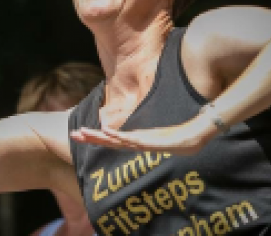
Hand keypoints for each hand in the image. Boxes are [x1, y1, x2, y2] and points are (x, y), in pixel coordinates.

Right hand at [70, 117, 217, 154]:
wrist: (197, 137)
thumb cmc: (183, 135)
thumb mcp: (164, 131)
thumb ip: (154, 129)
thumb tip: (148, 126)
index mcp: (138, 140)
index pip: (113, 138)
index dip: (97, 137)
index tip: (82, 133)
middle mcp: (138, 143)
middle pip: (110, 141)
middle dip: (91, 138)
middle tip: (73, 135)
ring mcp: (143, 143)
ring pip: (116, 140)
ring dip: (98, 137)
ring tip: (83, 134)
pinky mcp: (150, 143)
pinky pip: (130, 139)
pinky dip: (116, 136)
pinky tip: (106, 131)